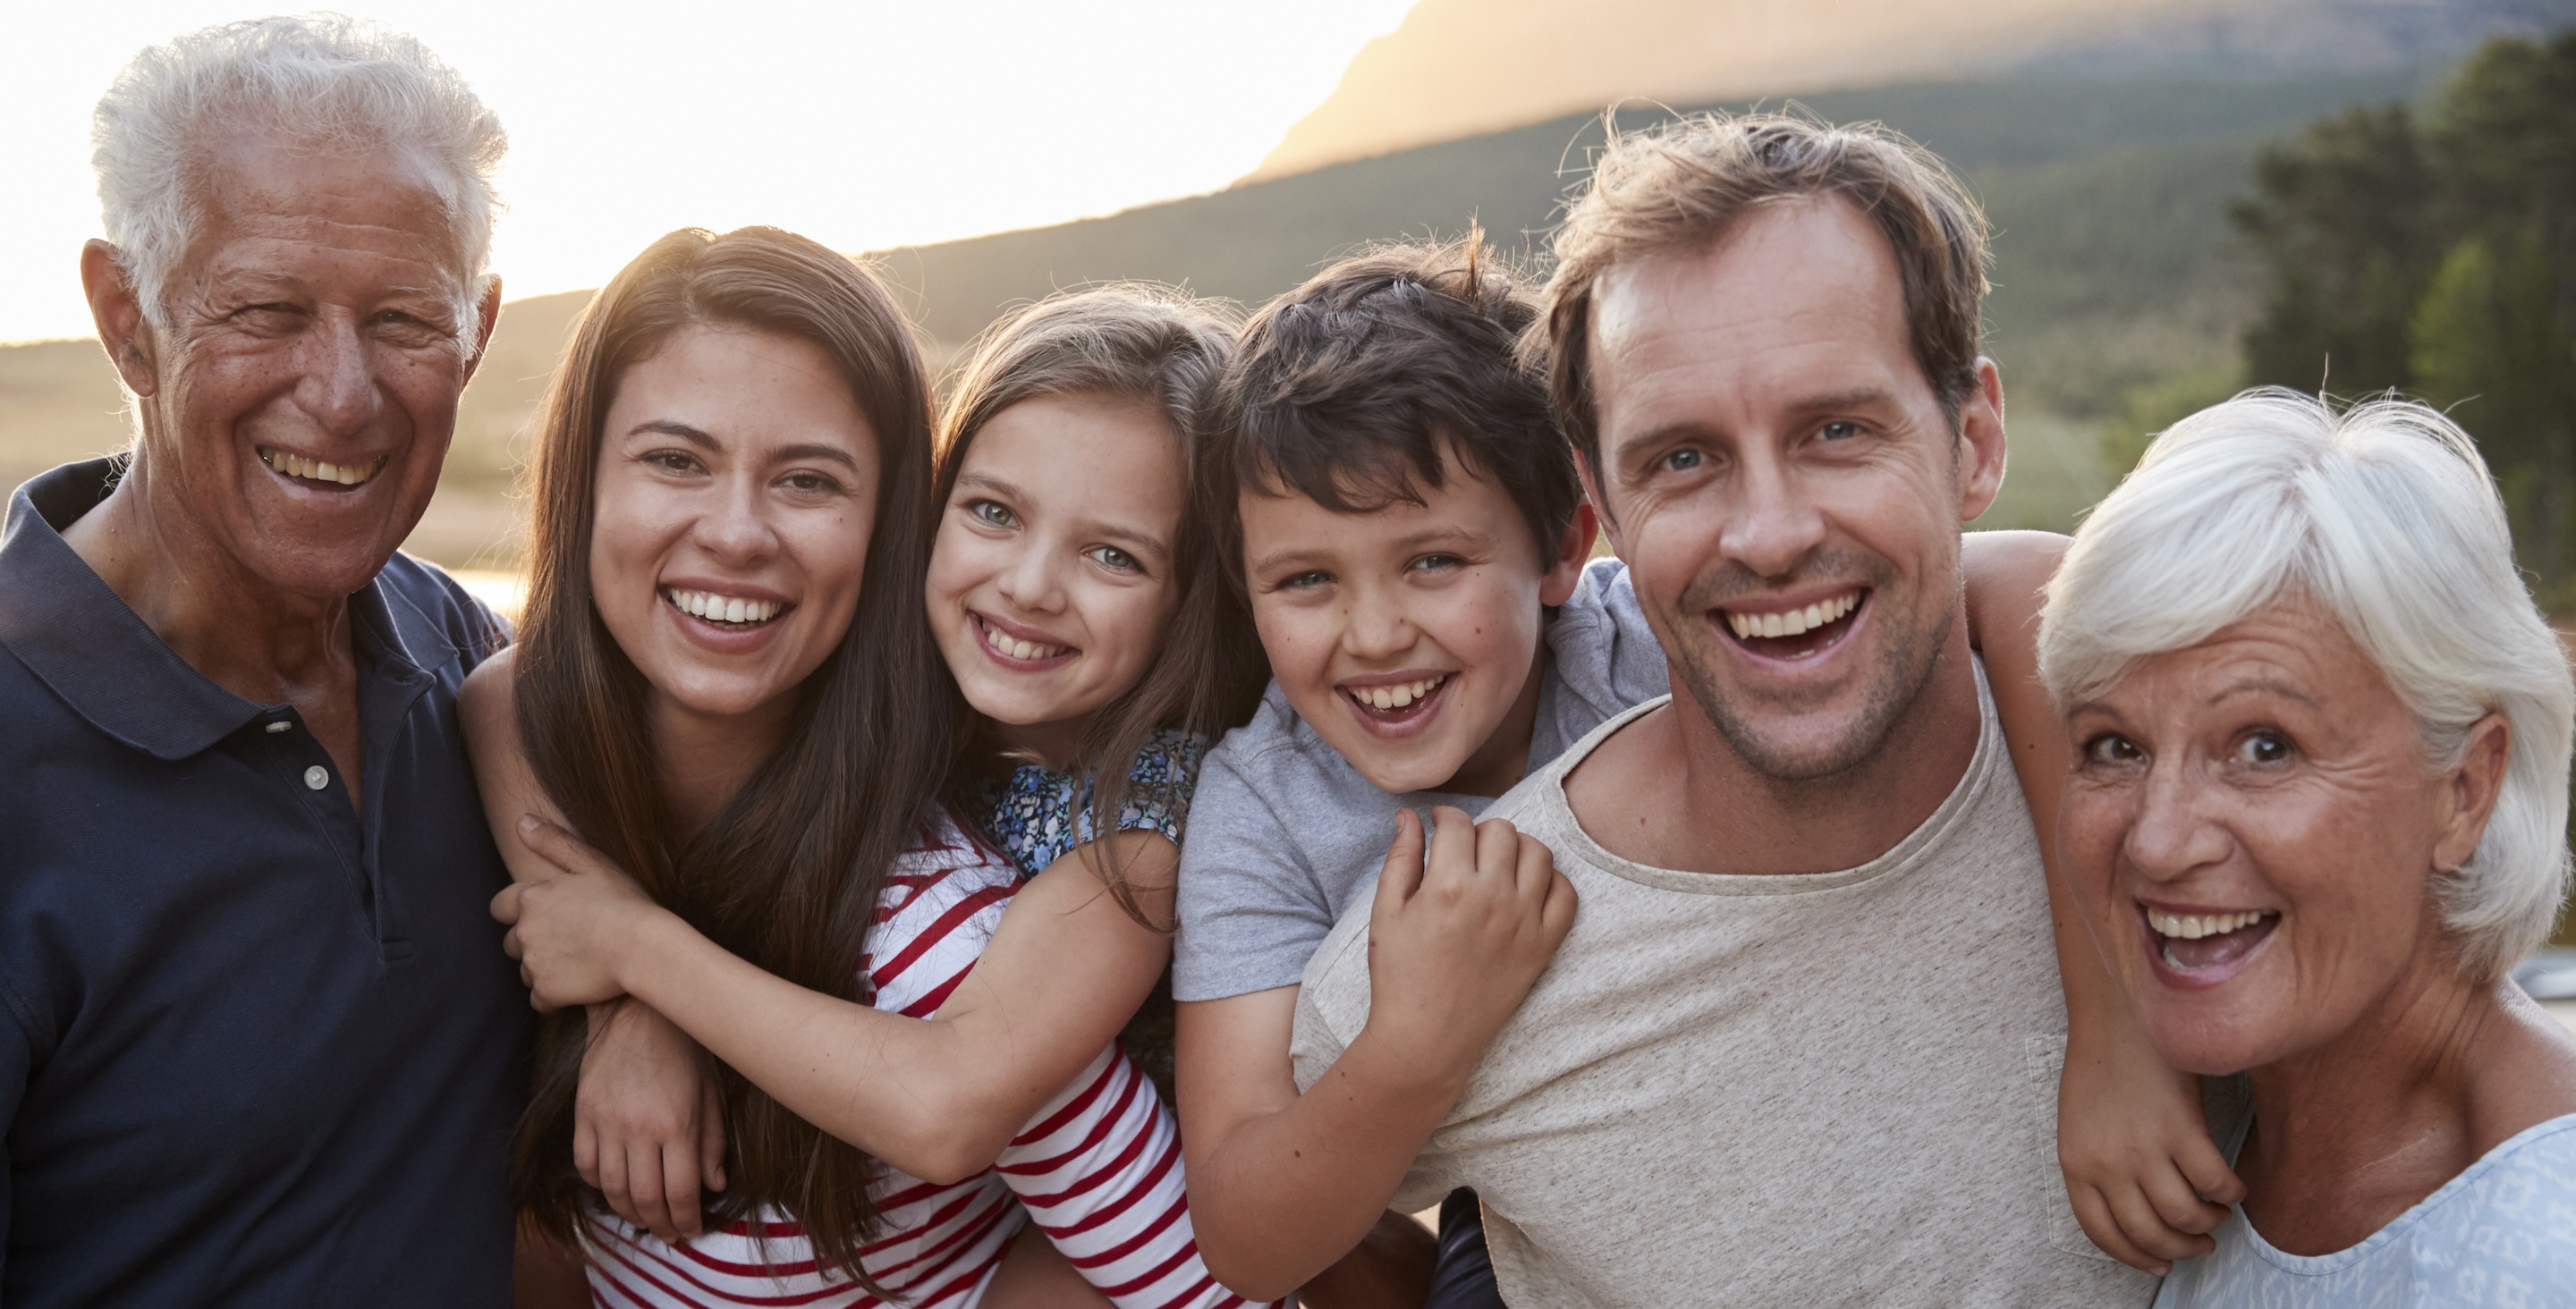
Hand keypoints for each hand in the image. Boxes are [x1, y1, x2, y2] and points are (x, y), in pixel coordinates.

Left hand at [491, 815, 660, 1010]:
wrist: (643, 948)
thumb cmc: (624, 902)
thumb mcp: (592, 862)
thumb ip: (553, 842)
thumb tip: (521, 822)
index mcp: (531, 898)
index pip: (500, 906)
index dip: (517, 911)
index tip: (545, 915)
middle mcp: (525, 931)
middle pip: (511, 941)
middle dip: (532, 941)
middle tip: (569, 939)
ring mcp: (533, 964)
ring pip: (526, 969)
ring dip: (544, 967)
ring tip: (580, 961)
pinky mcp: (546, 992)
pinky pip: (540, 999)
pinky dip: (554, 995)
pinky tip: (580, 985)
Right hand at [577, 1000, 728, 1244]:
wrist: (637, 1012)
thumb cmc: (683, 1050)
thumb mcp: (711, 1093)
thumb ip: (713, 1142)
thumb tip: (716, 1185)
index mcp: (677, 1125)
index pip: (682, 1192)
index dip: (687, 1220)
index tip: (692, 1230)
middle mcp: (639, 1130)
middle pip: (645, 1199)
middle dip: (660, 1225)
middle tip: (669, 1234)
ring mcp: (606, 1124)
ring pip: (612, 1190)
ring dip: (629, 1213)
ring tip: (644, 1218)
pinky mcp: (583, 1115)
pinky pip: (586, 1165)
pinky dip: (599, 1185)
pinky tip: (615, 1188)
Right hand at [1360, 808, 1575, 1088]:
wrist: (1426, 1039)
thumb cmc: (1399, 977)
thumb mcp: (1386, 913)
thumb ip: (1400, 858)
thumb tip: (1409, 817)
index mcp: (1447, 887)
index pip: (1458, 823)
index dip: (1444, 818)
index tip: (1439, 826)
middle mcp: (1491, 898)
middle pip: (1501, 830)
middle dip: (1480, 832)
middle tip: (1466, 851)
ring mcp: (1523, 922)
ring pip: (1538, 853)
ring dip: (1516, 850)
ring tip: (1497, 866)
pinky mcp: (1543, 946)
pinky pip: (1566, 894)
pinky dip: (1551, 882)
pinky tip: (1526, 890)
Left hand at [2058, 1020, 2243, 1272]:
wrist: (2119, 1015)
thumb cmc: (2101, 1066)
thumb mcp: (2080, 1123)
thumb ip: (2097, 1166)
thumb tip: (2133, 1211)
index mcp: (2076, 1164)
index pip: (2102, 1233)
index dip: (2135, 1257)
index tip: (2158, 1265)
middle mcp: (2108, 1164)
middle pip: (2149, 1234)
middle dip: (2180, 1249)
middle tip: (2200, 1245)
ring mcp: (2145, 1149)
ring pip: (2186, 1216)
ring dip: (2209, 1224)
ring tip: (2218, 1214)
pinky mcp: (2183, 1129)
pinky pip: (2216, 1183)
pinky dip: (2232, 1193)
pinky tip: (2235, 1187)